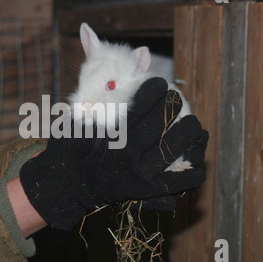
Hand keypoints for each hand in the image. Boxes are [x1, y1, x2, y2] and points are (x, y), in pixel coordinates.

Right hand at [19, 78, 207, 229]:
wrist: (65, 183)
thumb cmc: (70, 146)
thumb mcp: (77, 115)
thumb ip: (97, 95)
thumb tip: (118, 72)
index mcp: (112, 129)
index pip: (145, 100)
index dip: (156, 88)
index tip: (160, 83)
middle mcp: (128, 149)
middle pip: (164, 120)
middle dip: (174, 105)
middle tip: (177, 100)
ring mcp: (138, 172)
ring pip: (175, 146)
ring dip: (190, 132)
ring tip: (193, 125)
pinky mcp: (143, 190)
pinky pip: (176, 183)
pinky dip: (191, 175)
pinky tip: (197, 164)